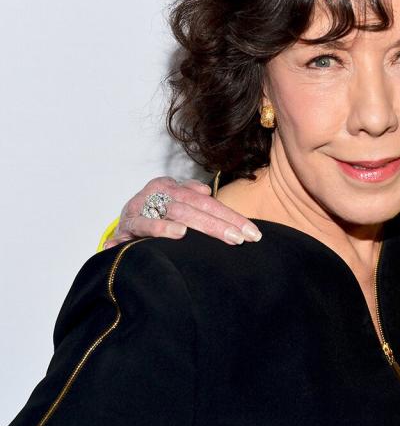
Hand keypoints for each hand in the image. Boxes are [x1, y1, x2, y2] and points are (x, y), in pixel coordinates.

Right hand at [102, 177, 261, 248]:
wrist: (120, 227)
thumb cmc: (154, 216)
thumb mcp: (176, 206)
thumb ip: (195, 201)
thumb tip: (207, 191)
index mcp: (173, 187)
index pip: (208, 202)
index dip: (231, 217)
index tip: (253, 233)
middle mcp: (158, 192)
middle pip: (196, 206)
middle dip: (222, 223)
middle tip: (242, 238)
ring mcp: (142, 206)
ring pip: (176, 212)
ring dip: (199, 224)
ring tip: (223, 234)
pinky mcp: (127, 224)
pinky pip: (145, 224)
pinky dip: (160, 228)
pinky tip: (179, 234)